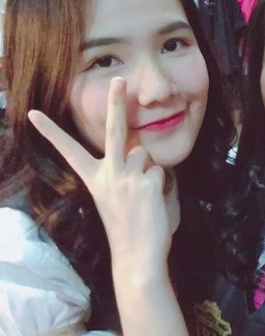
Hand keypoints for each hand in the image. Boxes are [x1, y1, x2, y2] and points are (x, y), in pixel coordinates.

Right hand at [28, 77, 173, 272]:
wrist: (137, 256)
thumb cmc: (125, 227)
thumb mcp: (114, 196)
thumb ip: (121, 170)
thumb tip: (138, 148)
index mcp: (94, 179)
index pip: (70, 151)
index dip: (51, 132)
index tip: (32, 113)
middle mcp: (108, 175)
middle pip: (113, 131)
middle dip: (116, 102)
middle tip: (120, 79)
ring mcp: (128, 178)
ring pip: (145, 156)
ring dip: (147, 172)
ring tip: (142, 197)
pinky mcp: (147, 184)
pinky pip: (159, 171)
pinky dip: (159, 184)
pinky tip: (152, 203)